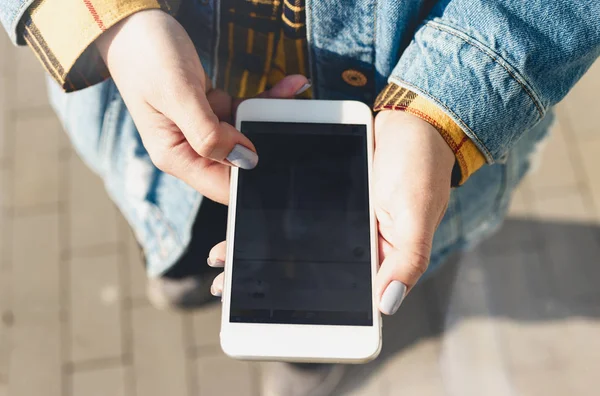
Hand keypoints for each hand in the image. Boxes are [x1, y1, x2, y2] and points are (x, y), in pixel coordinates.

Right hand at [96, 10, 308, 203]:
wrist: (134, 25)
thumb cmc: (146, 57)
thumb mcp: (178, 95)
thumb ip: (209, 133)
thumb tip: (244, 160)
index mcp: (175, 155)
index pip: (221, 186)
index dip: (251, 178)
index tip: (277, 156)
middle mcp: (188, 148)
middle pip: (239, 161)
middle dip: (268, 142)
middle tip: (293, 120)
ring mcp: (201, 130)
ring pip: (246, 134)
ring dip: (270, 116)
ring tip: (293, 91)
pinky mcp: (212, 111)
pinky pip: (244, 112)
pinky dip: (263, 100)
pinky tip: (287, 86)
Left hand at [206, 112, 454, 315]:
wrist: (412, 118)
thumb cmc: (422, 165)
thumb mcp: (417, 214)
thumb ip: (407, 260)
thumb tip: (386, 305)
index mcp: (381, 256)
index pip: (346, 295)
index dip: (310, 309)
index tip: (270, 317)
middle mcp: (358, 243)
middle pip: (312, 269)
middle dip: (271, 279)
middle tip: (229, 287)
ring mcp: (340, 220)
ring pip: (297, 241)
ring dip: (262, 249)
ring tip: (225, 259)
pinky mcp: (327, 196)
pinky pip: (297, 210)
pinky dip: (271, 215)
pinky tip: (243, 221)